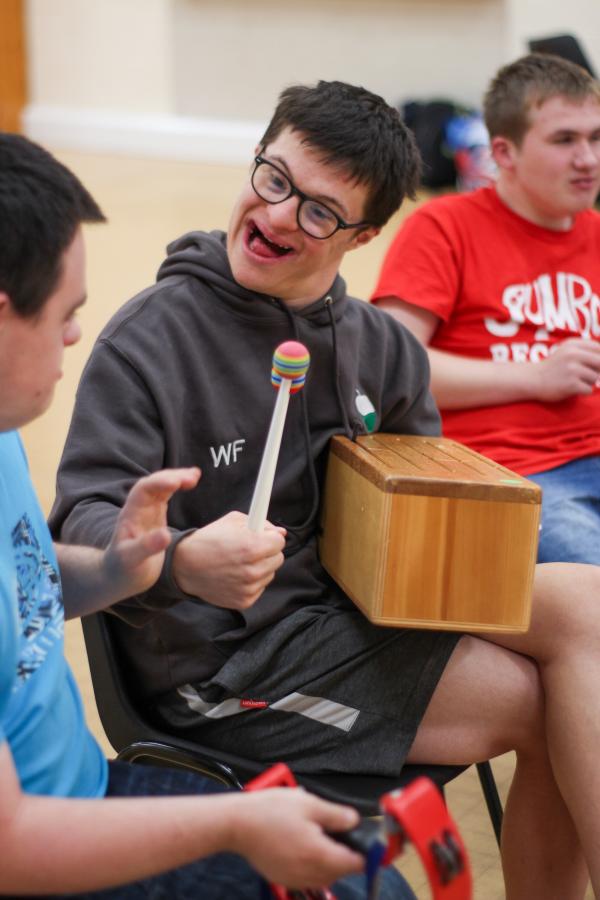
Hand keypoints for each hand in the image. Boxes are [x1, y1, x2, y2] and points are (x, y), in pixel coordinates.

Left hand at [104, 467, 200, 597]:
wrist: (120, 575)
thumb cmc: (123, 569)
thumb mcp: (132, 560)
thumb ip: (146, 547)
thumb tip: (166, 535)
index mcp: (130, 515)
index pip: (143, 490)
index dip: (159, 483)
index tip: (176, 482)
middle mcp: (138, 509)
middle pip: (153, 484)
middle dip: (172, 477)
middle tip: (193, 477)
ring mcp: (147, 511)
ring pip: (161, 487)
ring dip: (177, 478)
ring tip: (196, 475)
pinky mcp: (156, 516)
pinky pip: (166, 495)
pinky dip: (179, 486)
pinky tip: (192, 482)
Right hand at [172, 511, 285, 608]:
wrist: (185, 566)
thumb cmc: (208, 541)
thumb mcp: (232, 521)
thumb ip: (260, 523)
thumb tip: (281, 532)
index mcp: (252, 547)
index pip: (280, 541)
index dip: (270, 537)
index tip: (262, 538)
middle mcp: (252, 569)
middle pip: (278, 558)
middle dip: (268, 552)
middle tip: (251, 550)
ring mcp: (249, 588)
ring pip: (270, 573)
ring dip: (261, 567)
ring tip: (240, 563)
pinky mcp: (244, 601)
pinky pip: (260, 587)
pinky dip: (252, 582)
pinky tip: (236, 575)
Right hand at [230, 788, 362, 888]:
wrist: (236, 824)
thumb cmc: (270, 811)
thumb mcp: (309, 803)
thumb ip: (336, 815)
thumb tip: (354, 821)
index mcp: (319, 854)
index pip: (355, 864)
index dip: (365, 854)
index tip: (369, 844)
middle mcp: (309, 872)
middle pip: (339, 871)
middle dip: (344, 855)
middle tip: (338, 832)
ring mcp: (294, 878)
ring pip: (323, 876)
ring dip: (329, 862)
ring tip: (318, 837)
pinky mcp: (282, 878)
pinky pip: (306, 877)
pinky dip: (311, 866)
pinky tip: (302, 846)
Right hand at [532, 338, 599, 401]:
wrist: (532, 380)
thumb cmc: (553, 367)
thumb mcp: (566, 351)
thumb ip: (585, 351)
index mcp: (573, 345)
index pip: (598, 348)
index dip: (598, 358)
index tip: (591, 365)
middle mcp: (573, 355)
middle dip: (597, 370)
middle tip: (586, 375)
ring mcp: (572, 370)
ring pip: (595, 377)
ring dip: (588, 382)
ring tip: (575, 381)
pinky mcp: (571, 384)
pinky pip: (589, 389)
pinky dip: (583, 391)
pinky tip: (571, 389)